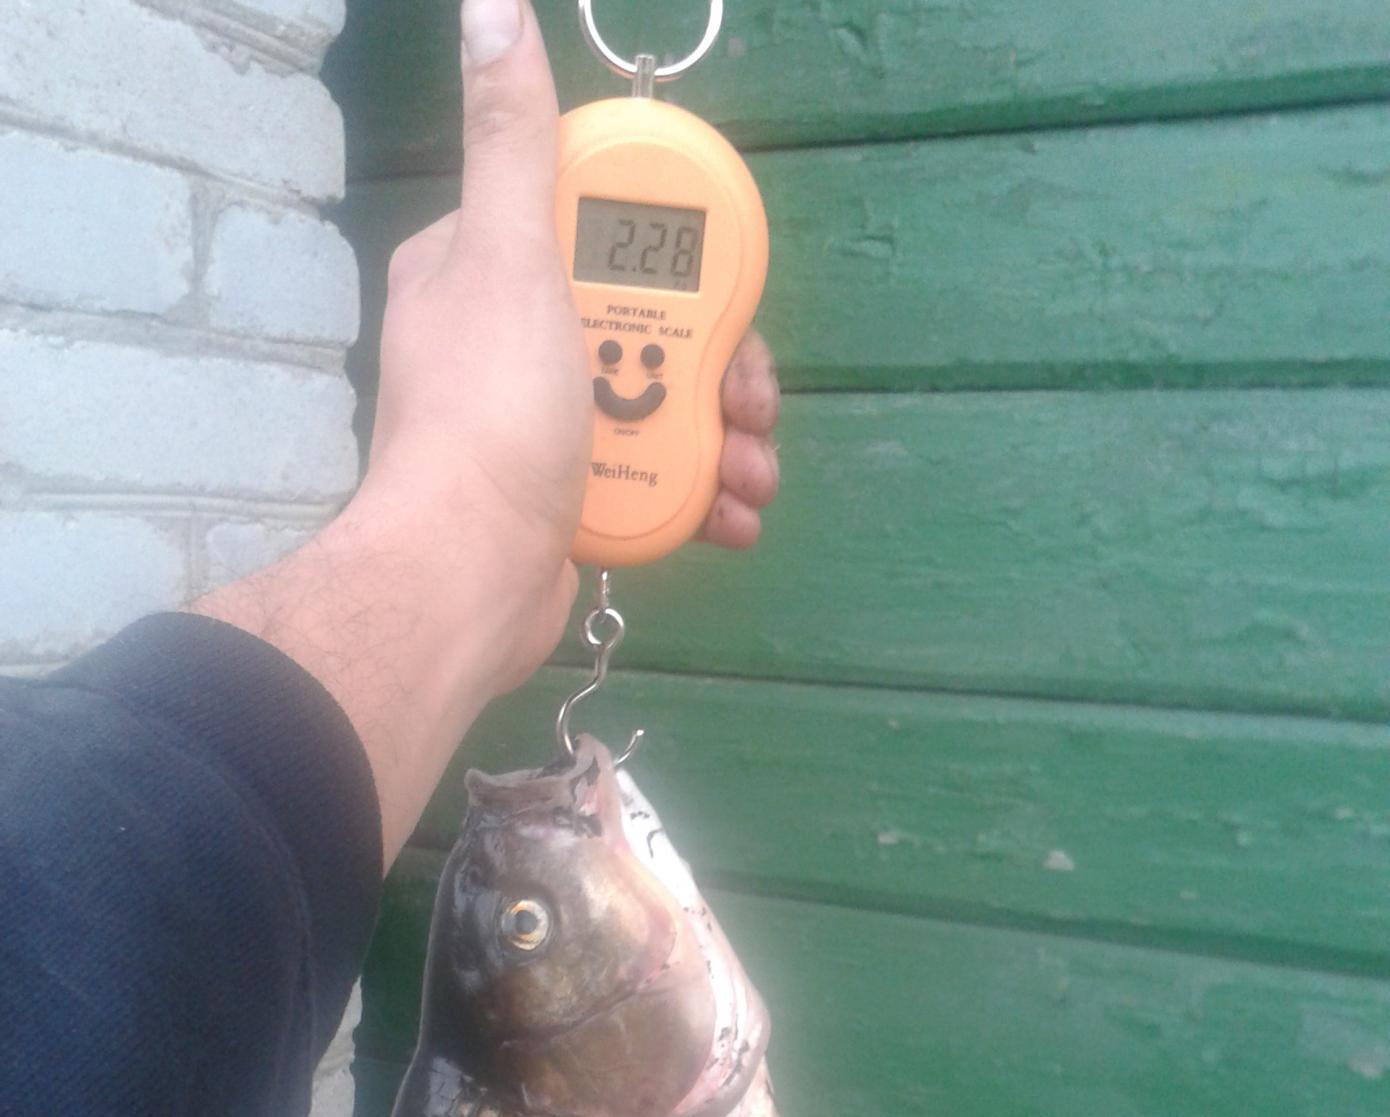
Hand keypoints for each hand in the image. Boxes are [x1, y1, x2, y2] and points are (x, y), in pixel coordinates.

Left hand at [357, 0, 780, 695]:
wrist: (465, 582)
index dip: (675, 254)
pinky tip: (733, 517)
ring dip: (727, 441)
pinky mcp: (566, 495)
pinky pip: (651, 473)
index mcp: (481, 265)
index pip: (599, 227)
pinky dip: (701, 495)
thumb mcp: (507, 257)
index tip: (721, 294)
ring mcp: (541, 423)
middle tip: (755, 402)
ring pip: (660, 403)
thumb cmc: (491, 414)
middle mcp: (510, 338)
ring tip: (754, 478)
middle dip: (721, 368)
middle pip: (648, 322)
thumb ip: (512, 141)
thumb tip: (489, 5)